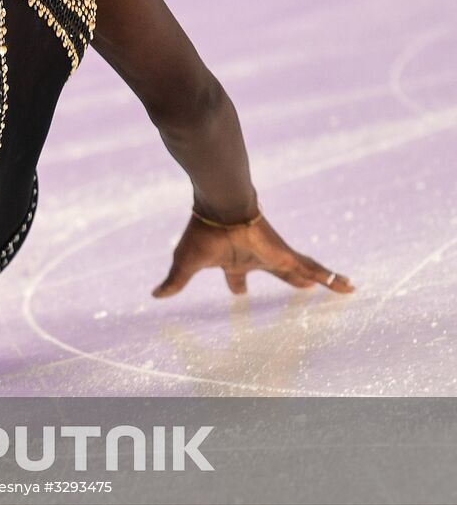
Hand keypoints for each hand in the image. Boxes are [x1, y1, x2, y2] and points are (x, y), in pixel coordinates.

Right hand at [152, 212, 354, 297]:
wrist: (220, 209)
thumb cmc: (202, 235)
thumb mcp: (186, 265)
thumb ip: (175, 282)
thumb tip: (154, 295)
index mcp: (232, 262)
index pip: (236, 278)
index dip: (238, 287)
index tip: (240, 292)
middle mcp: (256, 258)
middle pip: (280, 274)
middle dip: (290, 281)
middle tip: (302, 287)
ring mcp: (275, 257)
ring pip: (304, 272)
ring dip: (322, 280)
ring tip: (343, 288)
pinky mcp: (287, 255)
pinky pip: (315, 269)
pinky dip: (332, 279)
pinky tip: (349, 288)